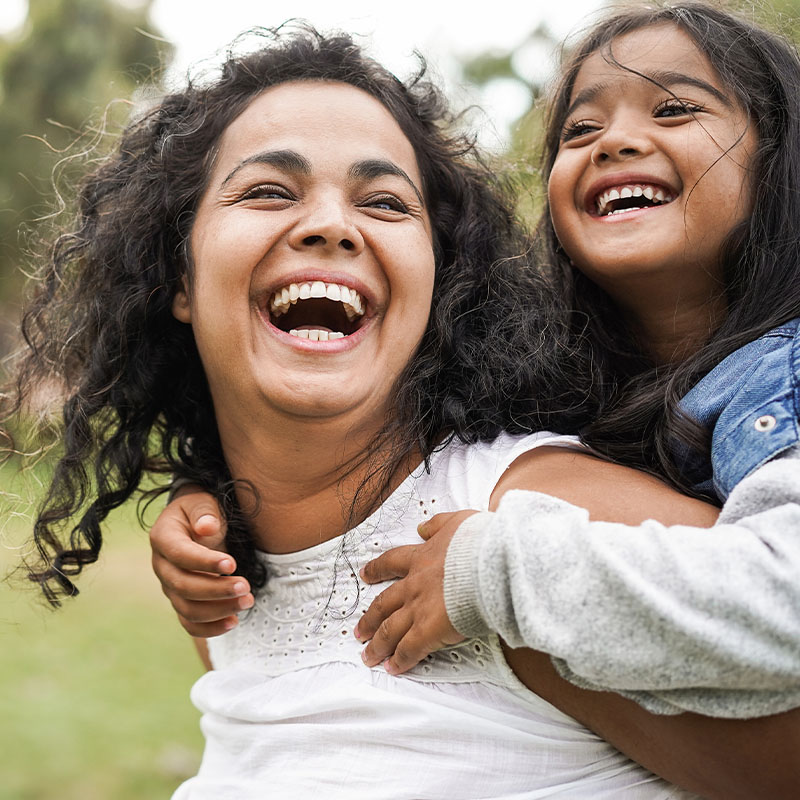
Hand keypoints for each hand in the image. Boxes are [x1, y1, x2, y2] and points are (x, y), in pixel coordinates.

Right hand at [150, 486, 252, 636]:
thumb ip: (204, 512)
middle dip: (216, 590)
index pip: (180, 554)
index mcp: (163, 537)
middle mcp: (162, 565)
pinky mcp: (181, 601)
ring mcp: (169, 587)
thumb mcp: (202, 502)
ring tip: (247, 601)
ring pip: (187, 608)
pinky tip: (233, 622)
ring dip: (218, 610)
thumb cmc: (202, 511)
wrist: (197, 523)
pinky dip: (210, 628)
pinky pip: (190, 622)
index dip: (204, 562)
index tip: (232, 564)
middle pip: (183, 586)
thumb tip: (207, 527)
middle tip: (246, 587)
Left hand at [355, 509, 478, 673]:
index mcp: (421, 557)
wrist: (490, 562)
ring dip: (378, 644)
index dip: (377, 570)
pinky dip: (399, 660)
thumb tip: (422, 527)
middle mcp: (414, 584)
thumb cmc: (480, 542)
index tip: (366, 575)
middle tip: (359, 630)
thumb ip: (438, 524)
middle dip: (370, 618)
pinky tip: (393, 668)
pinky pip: (408, 650)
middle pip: (383, 603)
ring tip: (369, 656)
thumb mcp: (457, 521)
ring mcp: (418, 608)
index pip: (392, 563)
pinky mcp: (428, 630)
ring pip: (389, 630)